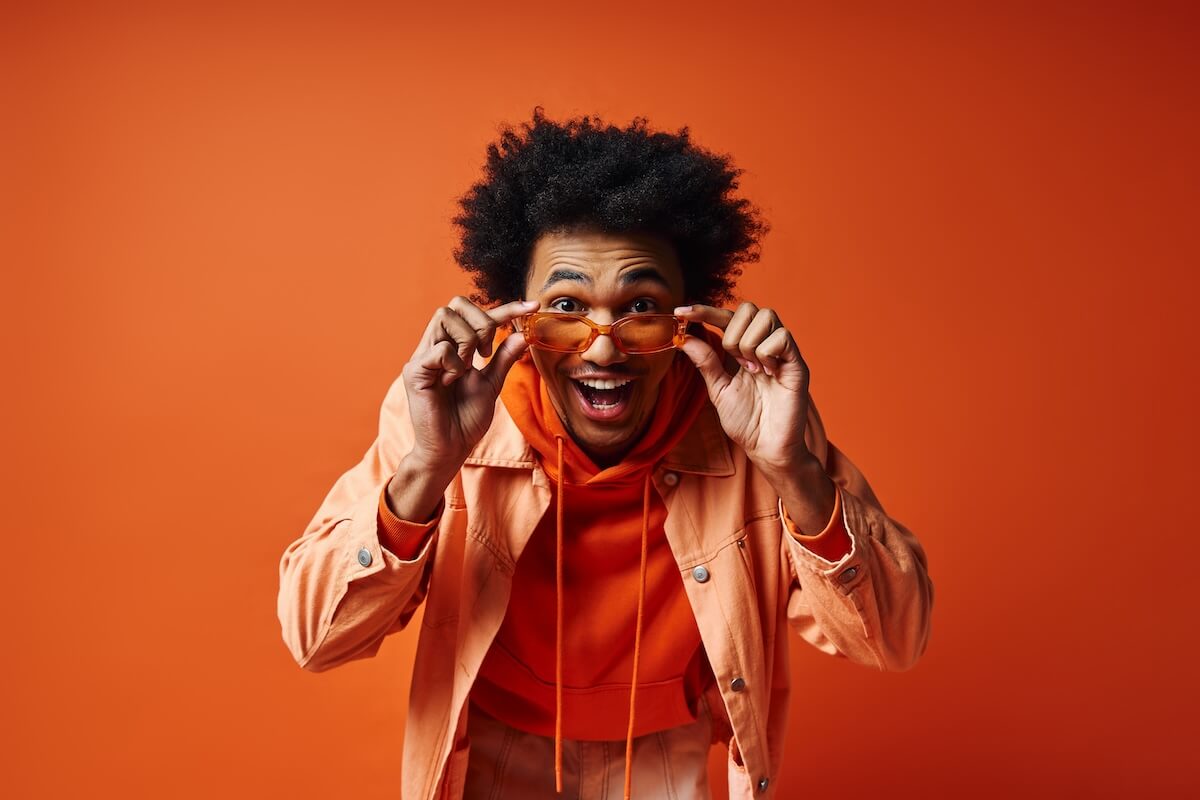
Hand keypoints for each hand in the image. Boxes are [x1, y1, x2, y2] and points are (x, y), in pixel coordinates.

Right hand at [401, 296, 536, 471]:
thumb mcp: (492, 383)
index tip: (533, 307)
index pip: (476, 315)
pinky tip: (453, 381)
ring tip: (468, 366)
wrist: (451, 449)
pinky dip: (454, 362)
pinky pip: (439, 349)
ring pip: (444, 316)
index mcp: (453, 347)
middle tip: (486, 353)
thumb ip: (504, 358)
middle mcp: (435, 346)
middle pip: (455, 304)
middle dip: (481, 321)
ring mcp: (422, 357)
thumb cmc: (466, 419)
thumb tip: (523, 334)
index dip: (505, 308)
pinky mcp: (414, 371)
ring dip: (467, 339)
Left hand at [674, 301, 813, 473]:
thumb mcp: (718, 389)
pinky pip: (781, 337)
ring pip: (765, 316)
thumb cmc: (747, 422)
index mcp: (744, 349)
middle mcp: (764, 345)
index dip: (703, 311)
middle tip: (735, 362)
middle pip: (748, 307)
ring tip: (753, 370)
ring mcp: (782, 352)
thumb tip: (683, 338)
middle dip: (732, 332)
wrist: (767, 447)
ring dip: (749, 344)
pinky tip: (768, 374)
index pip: (726, 317)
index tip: (680, 312)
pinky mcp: (797, 363)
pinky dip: (767, 353)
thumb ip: (705, 362)